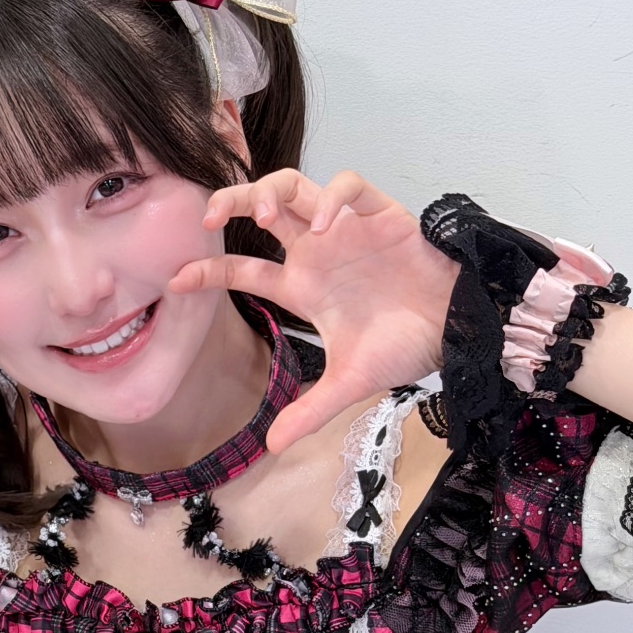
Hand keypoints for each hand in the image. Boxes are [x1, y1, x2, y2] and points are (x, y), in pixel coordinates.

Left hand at [169, 170, 457, 450]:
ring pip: (298, 187)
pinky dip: (333, 199)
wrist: (457, 331)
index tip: (176, 280)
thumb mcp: (349, 383)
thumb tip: (273, 445)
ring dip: (273, 190)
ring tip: (263, 212)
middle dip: (232, 201)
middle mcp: (318, 252)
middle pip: (264, 208)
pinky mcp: (381, 214)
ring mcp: (347, 230)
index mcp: (304, 286)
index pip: (244, 270)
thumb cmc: (405, 347)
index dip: (208, 271)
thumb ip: (310, 410)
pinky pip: (350, 187)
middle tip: (212, 217)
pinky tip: (327, 227)